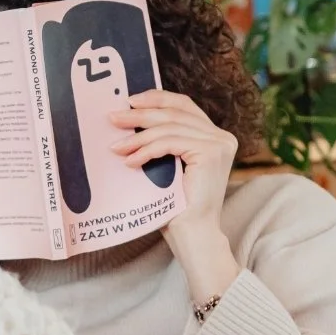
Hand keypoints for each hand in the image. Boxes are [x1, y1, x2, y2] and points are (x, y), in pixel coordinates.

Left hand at [109, 90, 238, 302]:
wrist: (192, 236)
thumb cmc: (175, 208)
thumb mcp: (167, 167)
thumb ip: (160, 142)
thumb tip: (127, 119)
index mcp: (214, 137)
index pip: (184, 106)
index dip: (157, 98)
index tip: (130, 101)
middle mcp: (222, 137)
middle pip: (175, 113)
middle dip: (140, 115)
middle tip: (113, 118)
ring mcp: (219, 144)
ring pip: (169, 128)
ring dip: (138, 136)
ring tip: (115, 146)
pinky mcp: (211, 153)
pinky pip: (170, 143)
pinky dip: (146, 150)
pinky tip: (130, 161)